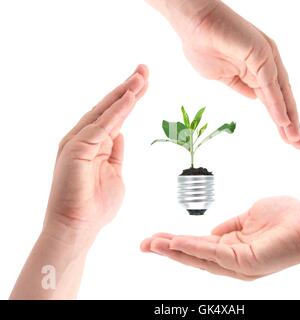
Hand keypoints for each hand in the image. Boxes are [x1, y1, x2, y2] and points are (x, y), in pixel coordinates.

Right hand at [44, 65, 148, 234]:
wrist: (78, 228)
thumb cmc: (96, 206)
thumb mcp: (115, 174)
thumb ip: (115, 153)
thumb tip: (120, 135)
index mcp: (94, 145)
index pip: (114, 116)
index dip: (129, 99)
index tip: (144, 83)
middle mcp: (84, 138)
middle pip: (109, 107)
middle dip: (128, 88)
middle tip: (144, 69)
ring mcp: (78, 141)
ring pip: (105, 111)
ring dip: (125, 93)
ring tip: (142, 76)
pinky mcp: (77, 148)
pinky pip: (102, 125)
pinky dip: (118, 110)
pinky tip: (131, 96)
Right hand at [141, 197, 299, 279]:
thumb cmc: (286, 217)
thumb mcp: (249, 217)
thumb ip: (230, 226)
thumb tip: (211, 231)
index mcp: (235, 250)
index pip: (200, 248)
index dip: (177, 243)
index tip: (156, 237)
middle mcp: (235, 262)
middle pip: (195, 257)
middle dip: (169, 251)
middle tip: (144, 244)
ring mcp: (241, 265)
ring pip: (201, 259)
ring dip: (175, 251)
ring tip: (153, 244)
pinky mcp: (247, 263)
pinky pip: (214, 254)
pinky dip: (193, 248)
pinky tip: (176, 242)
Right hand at [148, 0, 299, 147]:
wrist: (191, 22)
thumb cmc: (202, 44)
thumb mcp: (222, 77)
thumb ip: (240, 86)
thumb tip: (254, 98)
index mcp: (257, 69)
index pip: (273, 99)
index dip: (280, 118)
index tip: (287, 137)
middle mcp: (266, 64)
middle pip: (282, 98)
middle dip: (291, 123)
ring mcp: (265, 58)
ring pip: (280, 94)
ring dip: (289, 118)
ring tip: (295, 139)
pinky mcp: (260, 54)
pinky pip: (270, 85)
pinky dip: (277, 104)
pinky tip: (283, 122)